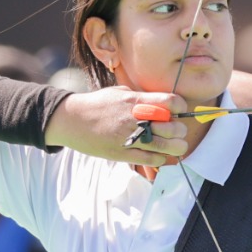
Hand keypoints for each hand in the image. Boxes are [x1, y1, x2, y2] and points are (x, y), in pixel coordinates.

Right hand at [46, 88, 190, 166]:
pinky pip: (151, 160)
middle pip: (173, 127)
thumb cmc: (97, 104)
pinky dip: (161, 159)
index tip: (179, 111)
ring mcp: (129, 138)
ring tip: (176, 145)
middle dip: (180, 130)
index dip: (181, 107)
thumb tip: (163, 103)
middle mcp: (135, 119)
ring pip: (166, 146)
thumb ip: (142, 97)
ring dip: (176, 147)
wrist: (71, 120)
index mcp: (135, 101)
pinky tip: (159, 155)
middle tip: (178, 131)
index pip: (171, 102)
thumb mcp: (120, 92)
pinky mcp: (123, 154)